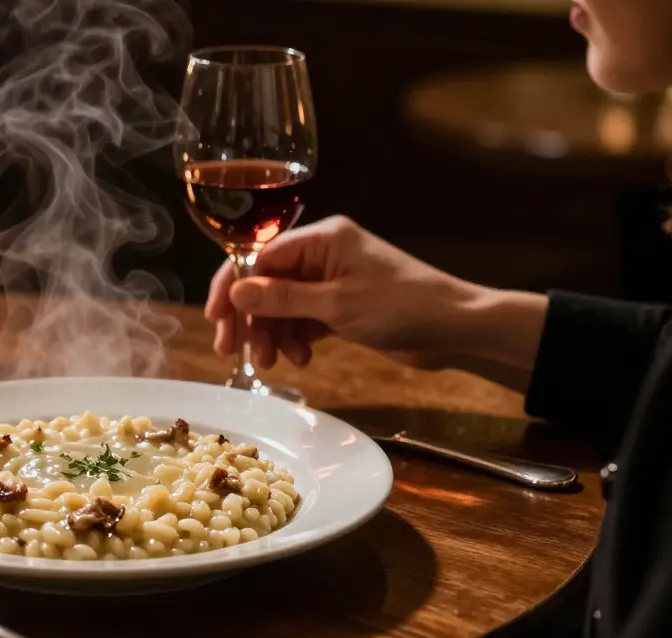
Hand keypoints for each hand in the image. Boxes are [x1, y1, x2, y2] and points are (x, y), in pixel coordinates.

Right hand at [205, 216, 485, 370]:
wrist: (454, 329)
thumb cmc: (403, 306)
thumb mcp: (336, 304)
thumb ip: (282, 298)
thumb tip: (236, 292)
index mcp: (322, 238)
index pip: (259, 256)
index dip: (233, 287)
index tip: (217, 318)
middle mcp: (323, 254)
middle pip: (266, 282)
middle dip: (250, 317)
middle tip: (233, 350)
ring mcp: (331, 280)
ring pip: (281, 305)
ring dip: (271, 334)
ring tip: (271, 364)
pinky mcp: (340, 306)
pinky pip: (301, 319)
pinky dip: (295, 339)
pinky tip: (300, 359)